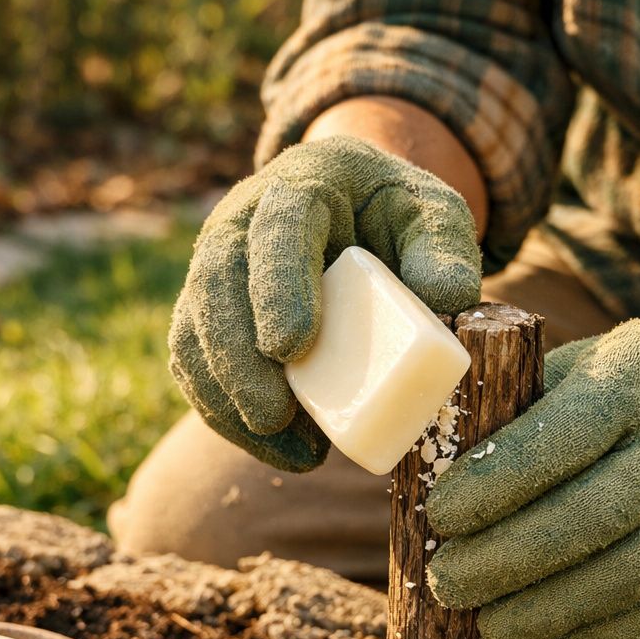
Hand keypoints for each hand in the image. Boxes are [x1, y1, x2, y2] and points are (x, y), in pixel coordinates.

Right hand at [168, 136, 481, 471]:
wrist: (353, 208)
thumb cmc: (395, 214)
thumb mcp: (434, 214)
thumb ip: (445, 248)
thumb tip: (445, 300)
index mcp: (301, 189)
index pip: (277, 228)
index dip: (277, 287)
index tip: (291, 347)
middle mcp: (242, 224)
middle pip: (216, 286)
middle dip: (236, 358)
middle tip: (272, 416)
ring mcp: (215, 271)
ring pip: (194, 334)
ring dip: (227, 398)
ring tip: (288, 448)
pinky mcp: (208, 317)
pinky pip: (197, 369)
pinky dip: (229, 416)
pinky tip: (279, 450)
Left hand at [424, 283, 639, 638]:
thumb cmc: (630, 386)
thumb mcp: (580, 366)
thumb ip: (513, 407)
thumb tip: (420, 460)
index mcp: (629, 388)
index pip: (559, 439)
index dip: (494, 484)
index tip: (439, 515)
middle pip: (589, 518)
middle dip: (507, 561)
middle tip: (448, 585)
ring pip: (624, 578)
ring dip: (547, 614)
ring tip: (488, 630)